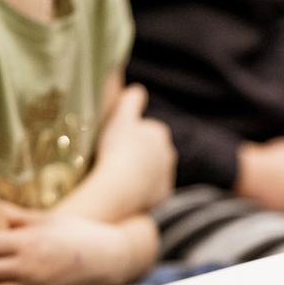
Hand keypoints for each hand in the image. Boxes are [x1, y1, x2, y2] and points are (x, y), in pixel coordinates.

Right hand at [59, 84, 175, 219]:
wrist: (120, 187)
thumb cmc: (117, 149)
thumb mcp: (120, 118)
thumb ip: (130, 101)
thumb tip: (138, 89)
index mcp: (159, 132)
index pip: (144, 129)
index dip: (127, 135)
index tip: (114, 142)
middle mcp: (169, 153)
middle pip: (149, 150)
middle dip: (136, 153)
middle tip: (114, 159)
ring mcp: (167, 175)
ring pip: (151, 170)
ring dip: (139, 171)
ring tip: (118, 175)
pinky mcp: (163, 194)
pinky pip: (150, 189)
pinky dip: (141, 189)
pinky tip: (125, 189)